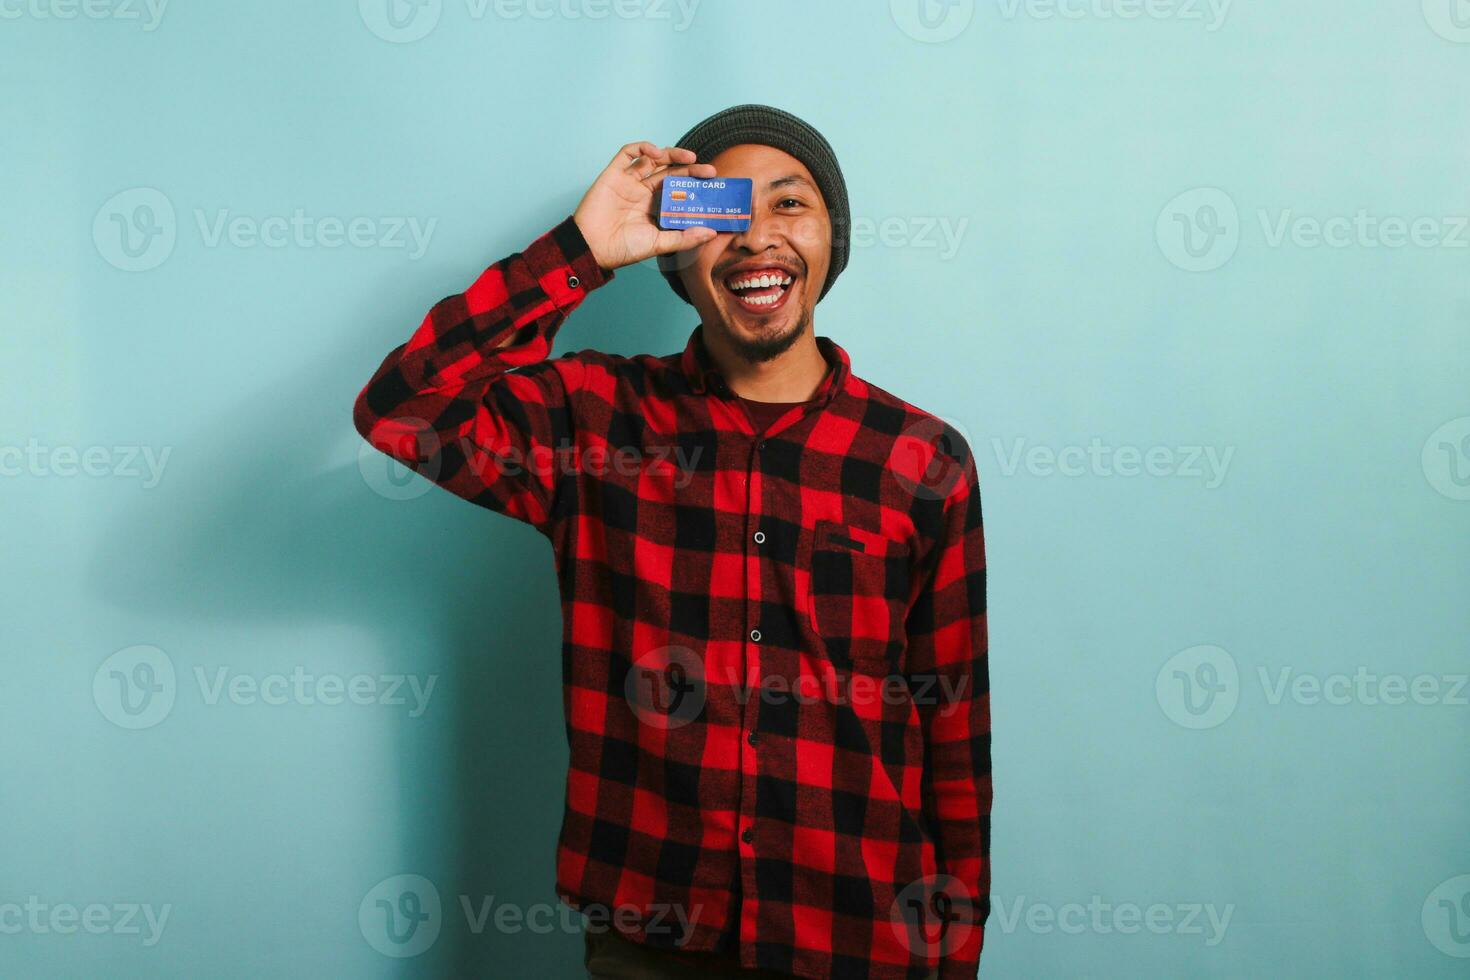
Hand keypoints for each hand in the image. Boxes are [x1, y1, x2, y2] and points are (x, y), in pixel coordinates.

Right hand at [573, 142, 718, 270]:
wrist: (592, 248)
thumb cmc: (623, 250)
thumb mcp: (659, 245)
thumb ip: (684, 238)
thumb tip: (711, 232)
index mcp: (654, 207)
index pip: (679, 190)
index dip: (694, 185)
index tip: (713, 185)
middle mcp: (643, 192)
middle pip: (670, 173)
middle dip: (690, 169)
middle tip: (709, 171)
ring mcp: (629, 182)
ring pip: (652, 160)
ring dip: (671, 154)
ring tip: (689, 158)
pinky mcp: (613, 174)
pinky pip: (627, 154)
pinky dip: (641, 148)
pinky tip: (655, 152)